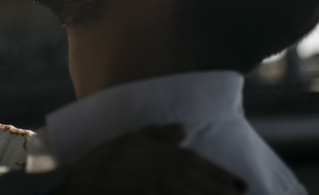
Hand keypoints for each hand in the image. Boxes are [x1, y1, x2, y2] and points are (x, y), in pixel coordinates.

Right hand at [61, 124, 246, 193]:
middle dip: (222, 191)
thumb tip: (184, 129)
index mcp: (158, 154)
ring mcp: (153, 190)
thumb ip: (157, 134)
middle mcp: (160, 171)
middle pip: (198, 183)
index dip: (220, 174)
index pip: (196, 164)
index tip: (240, 184)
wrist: (78, 184)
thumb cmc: (102, 161)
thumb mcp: (129, 139)